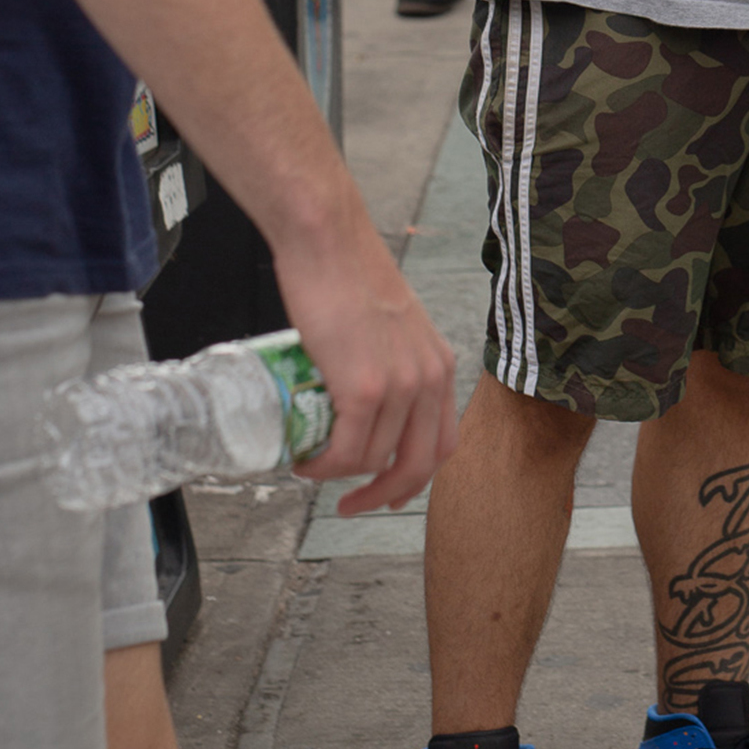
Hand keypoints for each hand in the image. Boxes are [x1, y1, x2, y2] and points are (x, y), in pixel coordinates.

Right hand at [274, 207, 457, 513]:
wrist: (329, 242)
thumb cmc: (349, 276)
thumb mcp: (391, 325)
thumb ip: (390, 358)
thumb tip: (361, 393)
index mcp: (440, 364)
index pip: (444, 440)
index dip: (417, 476)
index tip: (389, 493)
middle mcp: (431, 379)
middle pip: (420, 464)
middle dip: (384, 495)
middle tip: (350, 506)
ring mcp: (401, 385)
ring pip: (374, 460)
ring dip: (339, 476)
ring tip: (310, 468)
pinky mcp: (365, 387)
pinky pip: (348, 449)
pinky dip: (324, 466)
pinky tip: (305, 461)